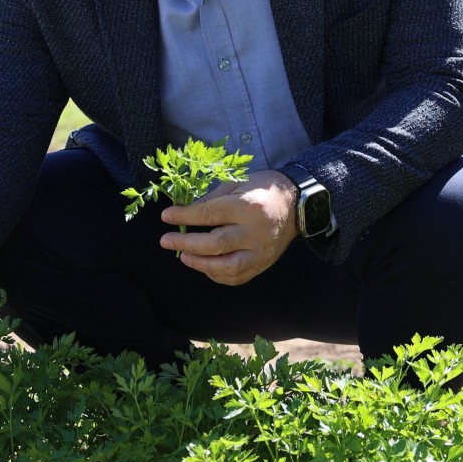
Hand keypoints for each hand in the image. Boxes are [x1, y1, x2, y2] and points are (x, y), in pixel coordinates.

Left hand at [161, 169, 296, 285]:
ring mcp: (260, 252)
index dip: (184, 216)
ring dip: (200, 264)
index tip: (166, 216)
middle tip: (166, 241)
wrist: (296, 205)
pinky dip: (217, 274)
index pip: (209, 215)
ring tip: (183, 256)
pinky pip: (237, 277)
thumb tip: (183, 212)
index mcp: (247, 207)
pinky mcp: (263, 264)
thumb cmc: (262, 190)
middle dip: (186, 243)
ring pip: (227, 266)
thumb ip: (210, 201)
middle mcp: (254, 232)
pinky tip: (205, 266)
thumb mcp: (236, 185)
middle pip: (215, 244)